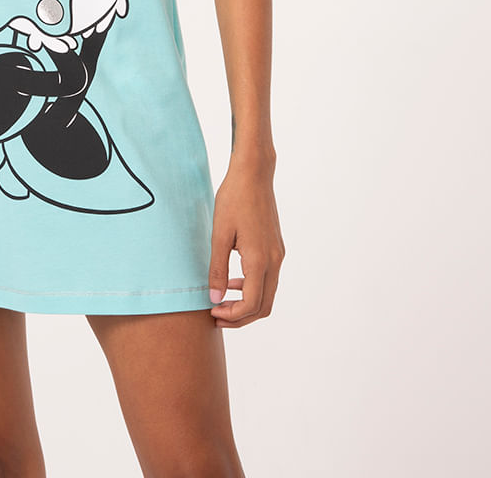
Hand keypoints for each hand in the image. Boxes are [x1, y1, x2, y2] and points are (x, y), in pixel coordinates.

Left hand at [208, 158, 284, 327]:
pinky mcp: (276, 247)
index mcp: (260, 260)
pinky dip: (252, 287)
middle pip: (264, 306)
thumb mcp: (219, 234)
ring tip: (222, 299)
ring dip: (247, 303)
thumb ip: (217, 269)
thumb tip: (215, 298)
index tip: (212, 313)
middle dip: (241, 317)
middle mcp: (274, 261)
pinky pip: (268, 278)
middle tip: (217, 315)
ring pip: (268, 293)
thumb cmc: (234, 199)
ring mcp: (278, 254)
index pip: (251, 305)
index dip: (232, 315)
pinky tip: (233, 279)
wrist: (254, 174)